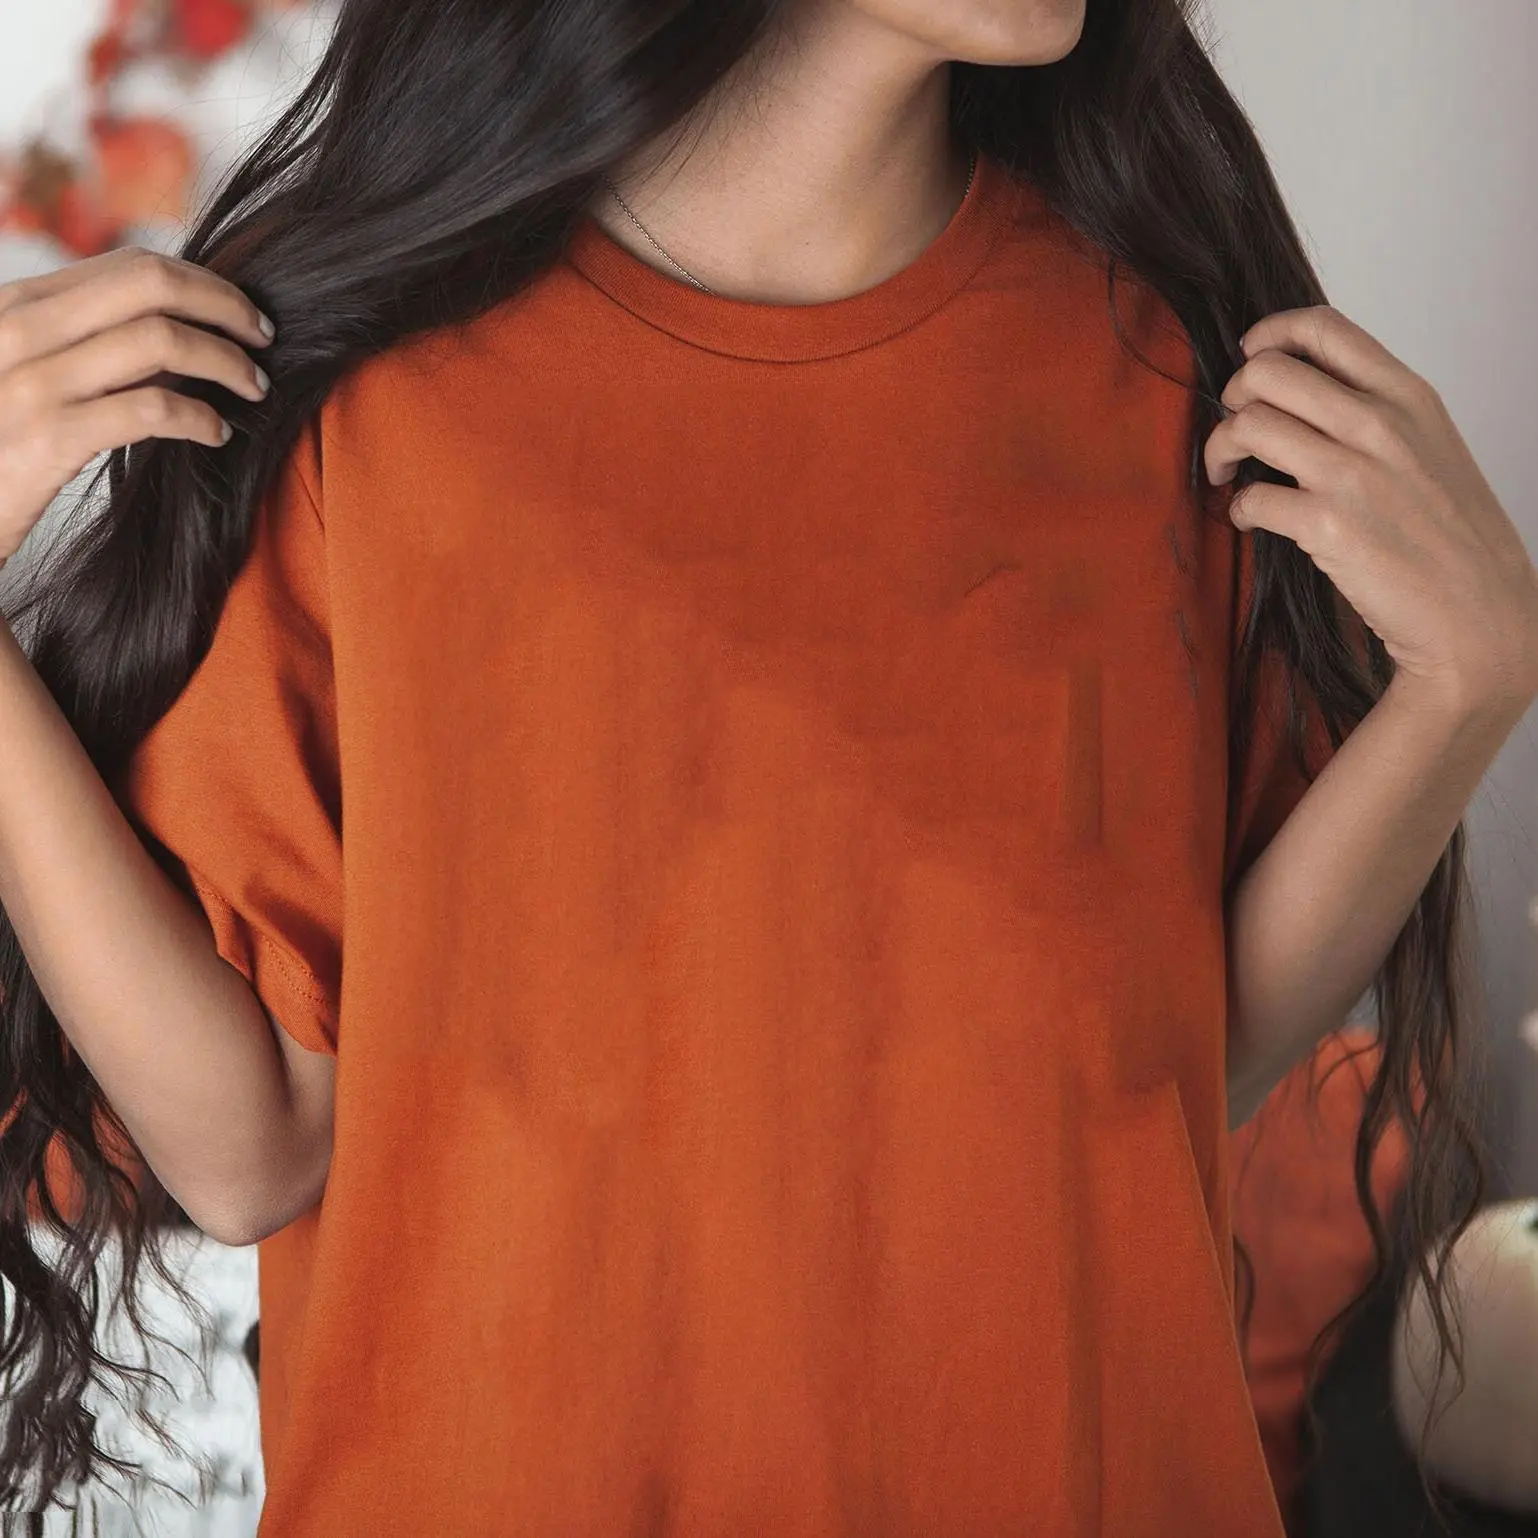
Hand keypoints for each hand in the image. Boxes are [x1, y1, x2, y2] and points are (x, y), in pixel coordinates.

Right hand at [0, 245, 274, 565]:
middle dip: (225, 305)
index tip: (241, 311)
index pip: (130, 266)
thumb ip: (88, 344)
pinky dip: (201, 418)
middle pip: (151, 285)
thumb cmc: (0, 441)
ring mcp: (33, 381)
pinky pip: (151, 410)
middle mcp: (22, 328)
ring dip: (227, 363)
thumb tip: (180, 333)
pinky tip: (217, 433)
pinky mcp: (49, 437)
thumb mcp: (30, 372)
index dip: (202, 282)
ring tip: (253, 389)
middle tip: (264, 338)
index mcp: (20, 304)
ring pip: (160, 341)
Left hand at [1205, 304, 1537, 716]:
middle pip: (1269, 371)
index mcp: (1408, 397)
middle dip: (1233, 395)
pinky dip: (1239, 509)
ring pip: (1249, 424)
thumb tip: (1310, 396)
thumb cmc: (1452, 538)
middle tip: (1235, 427)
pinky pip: (1251, 497)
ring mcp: (1353, 474)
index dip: (1270, 334)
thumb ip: (1377, 414)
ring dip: (1221, 448)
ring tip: (1228, 473)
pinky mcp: (1328, 526)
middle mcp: (1380, 424)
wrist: (1479, 614)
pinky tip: (1252, 521)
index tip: (1250, 354)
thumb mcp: (1430, 448)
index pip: (1325, 328)